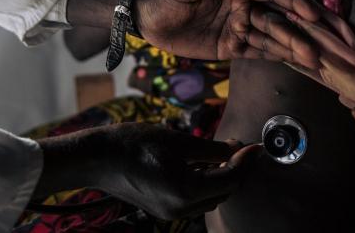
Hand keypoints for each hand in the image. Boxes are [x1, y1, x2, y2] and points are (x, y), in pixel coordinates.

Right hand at [96, 124, 261, 219]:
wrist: (98, 158)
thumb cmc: (134, 143)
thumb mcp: (178, 141)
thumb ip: (212, 149)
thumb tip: (239, 148)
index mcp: (184, 191)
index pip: (230, 180)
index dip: (246, 161)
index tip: (256, 145)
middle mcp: (180, 209)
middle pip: (224, 192)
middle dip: (238, 171)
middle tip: (243, 146)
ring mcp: (170, 213)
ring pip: (211, 198)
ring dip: (223, 178)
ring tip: (227, 153)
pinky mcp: (163, 209)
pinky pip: (195, 199)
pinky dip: (206, 183)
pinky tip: (206, 164)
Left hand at [135, 0, 321, 67]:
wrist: (148, 21)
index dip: (293, 1)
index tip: (312, 13)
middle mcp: (244, 7)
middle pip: (278, 17)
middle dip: (300, 31)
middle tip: (320, 47)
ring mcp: (240, 27)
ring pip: (272, 37)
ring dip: (293, 47)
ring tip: (314, 59)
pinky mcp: (233, 47)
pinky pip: (259, 52)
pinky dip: (278, 57)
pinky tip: (298, 62)